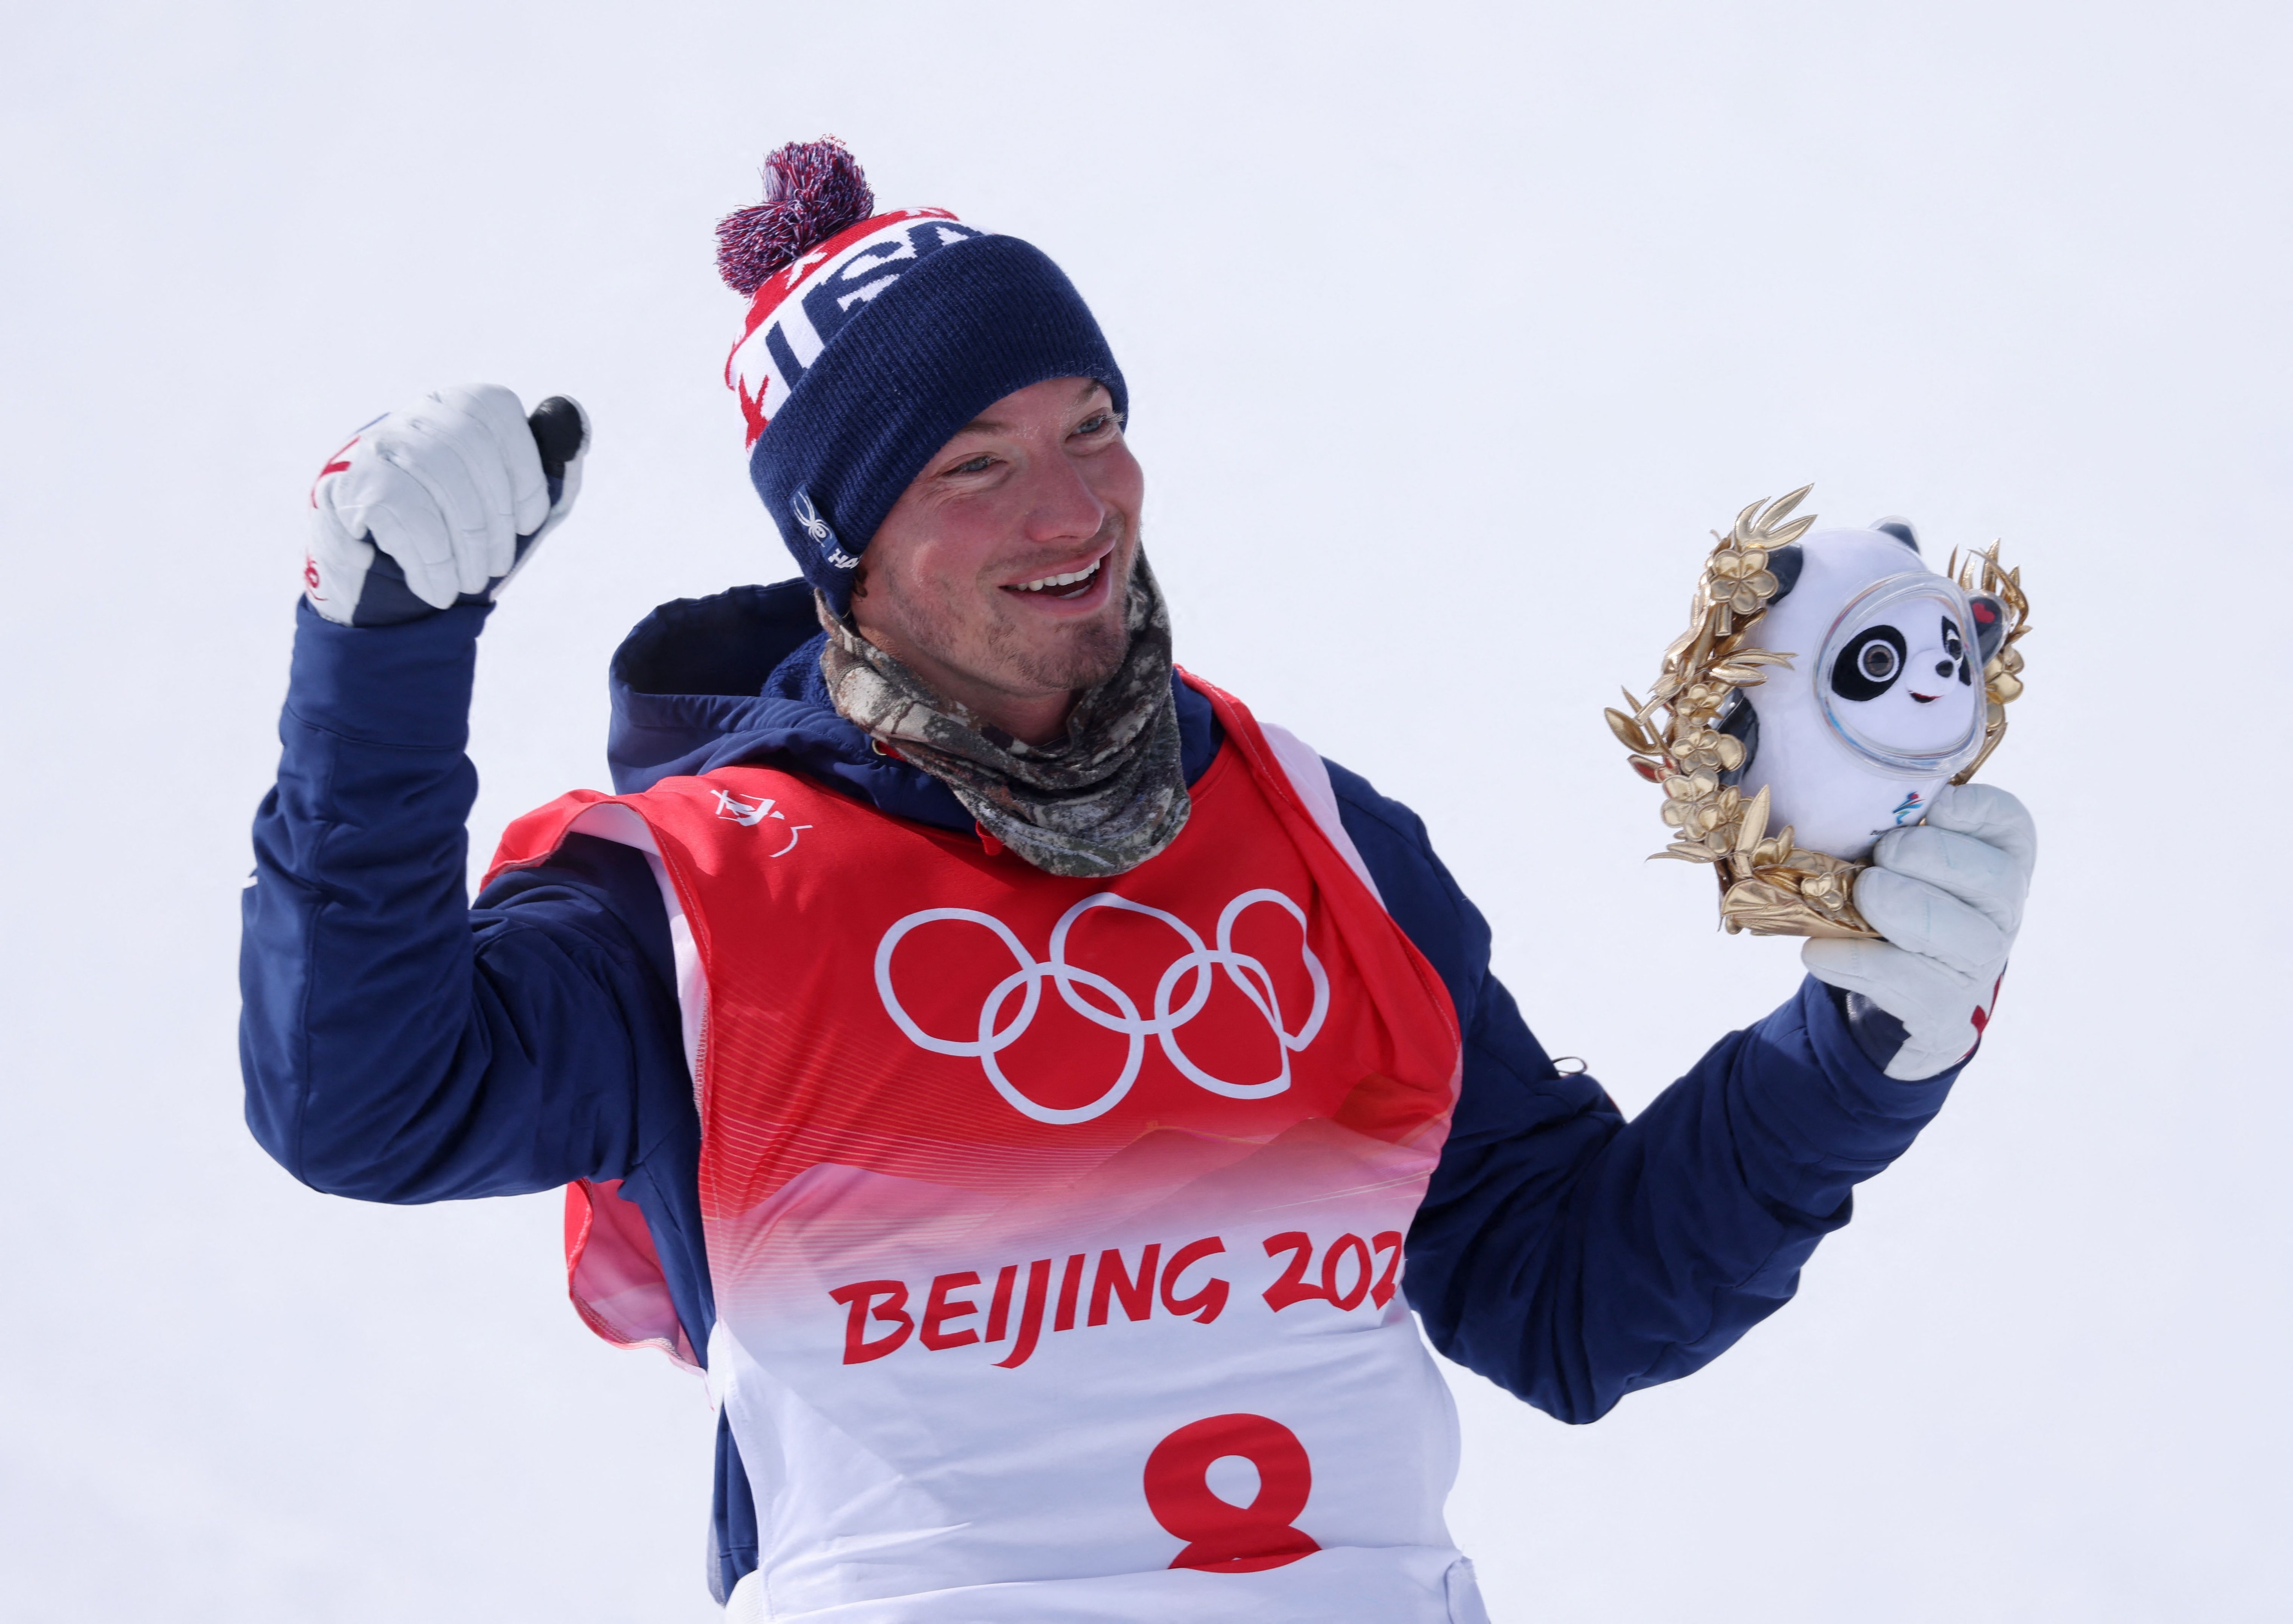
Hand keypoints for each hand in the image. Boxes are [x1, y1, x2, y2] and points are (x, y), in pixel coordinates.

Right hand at [302, 384, 587, 625]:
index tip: (530, 523)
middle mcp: (417, 413)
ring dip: (462, 548)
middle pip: (469, 452)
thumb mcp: (515, 501)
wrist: (380, 570)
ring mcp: (378, 442)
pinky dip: (429, 559)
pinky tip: (436, 587)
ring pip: (438, 482)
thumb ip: (552, 465)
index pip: (498, 415)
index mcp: (460, 406)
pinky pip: (403, 512)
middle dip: (492, 523)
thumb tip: (574, 420)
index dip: (524, 474)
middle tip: (494, 568)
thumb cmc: (460, 530)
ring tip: (466, 584)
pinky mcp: (347, 479)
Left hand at [1802, 783, 2036, 1080]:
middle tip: (1881, 855)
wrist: (1903, 995)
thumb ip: (1882, 825)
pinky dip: (1855, 962)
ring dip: (1904, 907)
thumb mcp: (1898, 860)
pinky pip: (1908, 983)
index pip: (2008, 822)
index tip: (1932, 808)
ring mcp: (1978, 963)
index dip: (1973, 809)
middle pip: (1993, 877)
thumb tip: (1807, 791)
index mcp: (1998, 859)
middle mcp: (2002, 910)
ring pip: (1966, 935)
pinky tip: (1817, 950)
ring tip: (1862, 895)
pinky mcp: (1943, 1007)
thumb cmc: (1899, 902)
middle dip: (1929, 857)